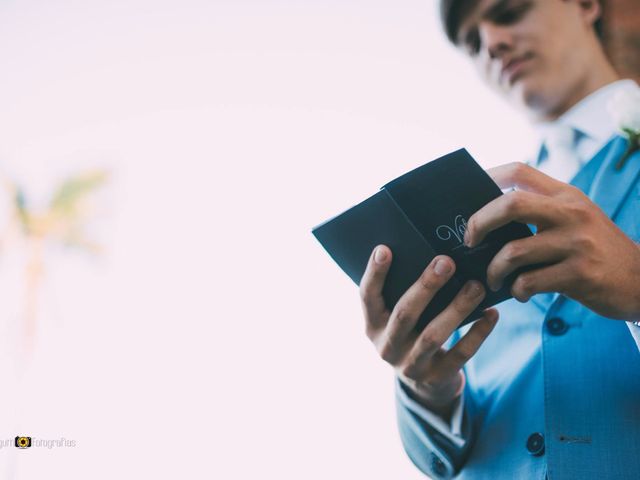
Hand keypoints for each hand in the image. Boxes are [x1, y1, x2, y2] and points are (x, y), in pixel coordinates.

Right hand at [360, 245, 498, 418]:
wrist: (422, 384)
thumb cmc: (412, 333)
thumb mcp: (398, 319)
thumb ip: (405, 294)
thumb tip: (433, 256)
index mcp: (373, 325)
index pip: (368, 297)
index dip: (374, 274)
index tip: (384, 249)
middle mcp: (387, 346)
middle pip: (404, 314)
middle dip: (425, 287)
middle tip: (446, 262)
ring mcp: (410, 365)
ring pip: (433, 335)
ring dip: (456, 308)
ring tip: (476, 286)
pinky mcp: (436, 378)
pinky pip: (460, 354)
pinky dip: (478, 333)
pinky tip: (491, 313)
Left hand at [464, 162, 639, 319]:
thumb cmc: (596, 250)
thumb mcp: (575, 218)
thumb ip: (541, 211)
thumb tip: (487, 220)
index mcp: (566, 195)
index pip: (519, 171)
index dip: (487, 178)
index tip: (469, 194)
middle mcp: (571, 213)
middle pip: (510, 204)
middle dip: (479, 223)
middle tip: (470, 240)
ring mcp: (577, 243)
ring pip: (513, 252)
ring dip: (494, 270)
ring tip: (495, 279)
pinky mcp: (580, 274)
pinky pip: (529, 281)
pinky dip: (517, 290)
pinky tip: (520, 293)